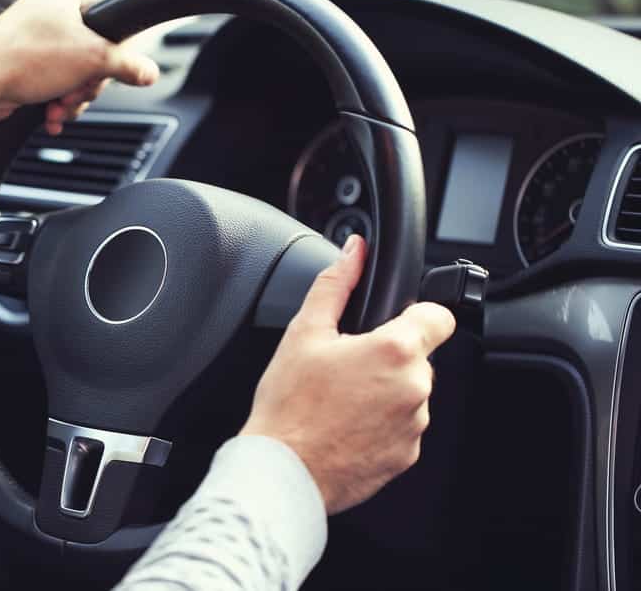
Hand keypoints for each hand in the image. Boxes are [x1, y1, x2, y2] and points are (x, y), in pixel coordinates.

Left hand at [0, 0, 159, 132]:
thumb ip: (127, 64)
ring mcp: (37, 41)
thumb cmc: (23, 59)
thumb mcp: (91, 59)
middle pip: (96, 54)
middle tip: (77, 92)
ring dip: (72, 99)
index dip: (117, 47)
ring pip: (76, 75)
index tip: (114, 66)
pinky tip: (49, 117)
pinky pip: (56, 86)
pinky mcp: (26, 66)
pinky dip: (56, 104)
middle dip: (88, 84)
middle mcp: (51, 14)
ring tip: (57, 107)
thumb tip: (150, 72)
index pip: (112, 17)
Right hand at [239, 235, 455, 513]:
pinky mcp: (406, 457)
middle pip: (418, 357)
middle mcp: (415, 388)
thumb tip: (354, 251)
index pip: (439, 316)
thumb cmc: (288, 405)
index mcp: (395, 351)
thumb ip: (336, 284)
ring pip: (409, 393)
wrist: (282, 470)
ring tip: (340, 400)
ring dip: (385, 391)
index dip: (417, 313)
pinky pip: (402, 428)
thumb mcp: (304, 332)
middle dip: (388, 357)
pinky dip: (380, 424)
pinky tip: (344, 425)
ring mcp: (414, 426)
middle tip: (345, 367)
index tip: (393, 323)